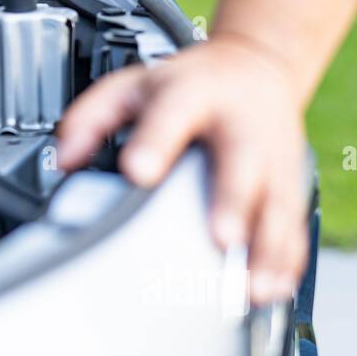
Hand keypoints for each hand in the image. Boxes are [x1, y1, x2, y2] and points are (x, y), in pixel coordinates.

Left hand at [56, 35, 309, 305]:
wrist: (256, 67)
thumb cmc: (189, 85)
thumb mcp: (133, 86)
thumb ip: (92, 118)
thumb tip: (63, 159)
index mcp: (193, 95)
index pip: (172, 115)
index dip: (155, 142)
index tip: (138, 171)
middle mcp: (240, 125)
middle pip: (241, 162)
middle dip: (232, 201)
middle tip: (220, 238)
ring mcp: (272, 155)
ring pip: (276, 201)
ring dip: (267, 247)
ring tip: (251, 285)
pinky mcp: (291, 183)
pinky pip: (293, 224)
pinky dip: (287, 259)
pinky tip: (274, 288)